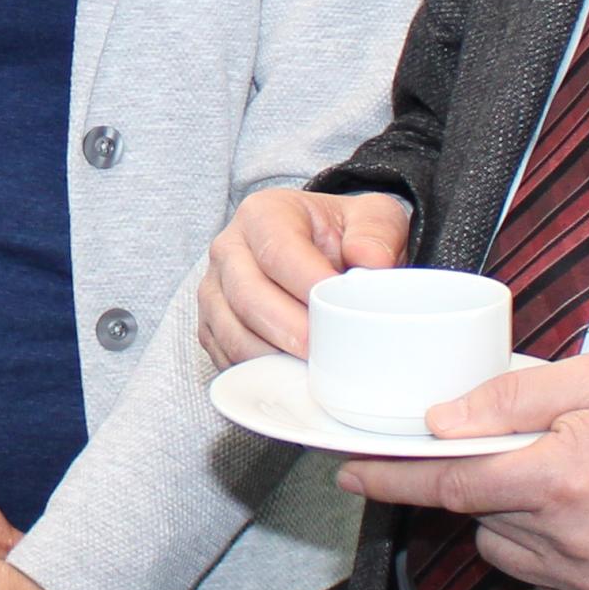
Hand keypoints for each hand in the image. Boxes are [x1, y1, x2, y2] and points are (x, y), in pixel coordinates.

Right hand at [198, 187, 413, 367]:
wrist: (317, 250)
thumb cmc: (340, 235)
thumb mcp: (372, 217)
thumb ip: (376, 232)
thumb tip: (371, 262)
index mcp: (263, 214)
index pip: (278, 252)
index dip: (306, 285)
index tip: (337, 310)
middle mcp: (229, 249)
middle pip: (248, 297)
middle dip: (290, 331)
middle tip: (325, 353)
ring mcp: (214, 290)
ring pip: (233, 333)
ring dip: (274, 357)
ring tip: (313, 369)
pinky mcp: (211, 326)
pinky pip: (227, 356)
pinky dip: (259, 372)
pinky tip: (292, 376)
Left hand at [339, 352, 588, 589]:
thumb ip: (512, 398)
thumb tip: (441, 421)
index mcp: (560, 479)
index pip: (451, 482)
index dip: (394, 479)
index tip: (350, 473)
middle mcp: (569, 539)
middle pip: (479, 514)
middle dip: (480, 481)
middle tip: (521, 453)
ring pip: (505, 548)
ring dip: (513, 517)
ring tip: (569, 482)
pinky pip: (543, 577)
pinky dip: (548, 548)